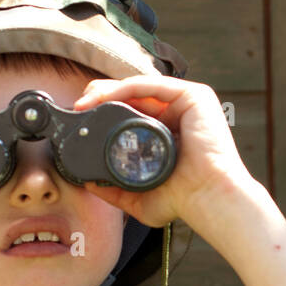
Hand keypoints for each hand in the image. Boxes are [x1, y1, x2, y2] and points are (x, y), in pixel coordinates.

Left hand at [72, 74, 255, 234]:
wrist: (207, 199)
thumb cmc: (184, 201)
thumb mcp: (141, 198)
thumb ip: (116, 191)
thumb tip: (89, 183)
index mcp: (170, 132)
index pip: (133, 112)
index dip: (105, 112)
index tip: (81, 122)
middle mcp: (179, 114)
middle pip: (134, 96)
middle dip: (102, 97)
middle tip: (78, 107)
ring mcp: (188, 103)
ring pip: (140, 87)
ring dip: (107, 90)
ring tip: (84, 103)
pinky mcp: (194, 96)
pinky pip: (152, 84)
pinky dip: (124, 87)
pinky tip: (103, 97)